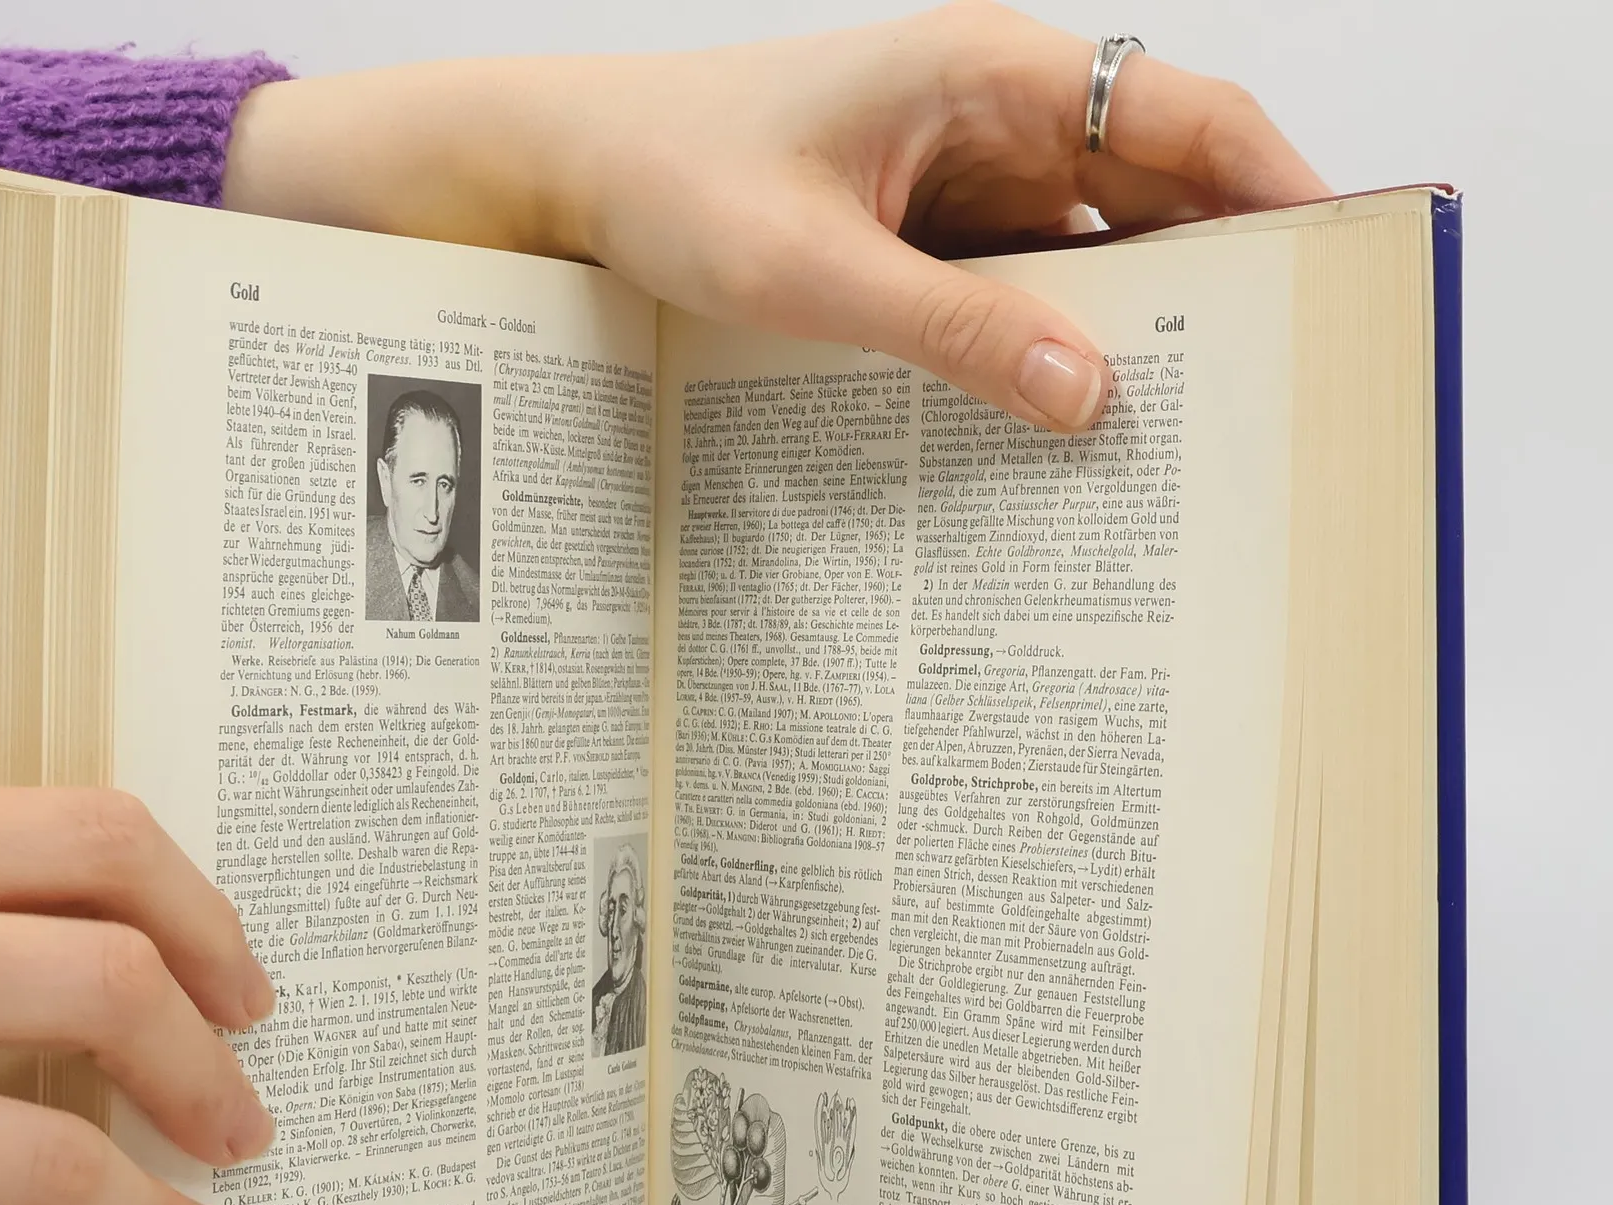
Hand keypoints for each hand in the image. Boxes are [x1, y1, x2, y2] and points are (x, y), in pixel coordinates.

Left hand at [223, 3, 1326, 431]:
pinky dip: (1049, 341)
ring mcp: (961, 169)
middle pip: (1153, 187)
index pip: (1181, 116)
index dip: (1278, 184)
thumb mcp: (810, 271)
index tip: (1342, 265)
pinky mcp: (927, 227)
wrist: (574, 174)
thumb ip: (952, 331)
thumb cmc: (673, 179)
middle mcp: (992, 109)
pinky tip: (1060, 417)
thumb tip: (1088, 396)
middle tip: (1267, 382)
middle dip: (1217, 275)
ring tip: (1181, 422)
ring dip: (1129, 321)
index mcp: (988, 71)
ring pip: (1090, 245)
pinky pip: (1021, 282)